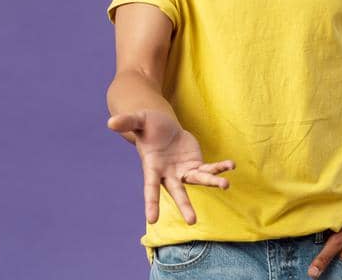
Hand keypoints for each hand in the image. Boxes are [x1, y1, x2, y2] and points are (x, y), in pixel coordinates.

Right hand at [107, 110, 234, 224]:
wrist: (162, 126)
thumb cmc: (148, 125)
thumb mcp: (138, 120)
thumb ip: (127, 122)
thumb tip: (110, 122)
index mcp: (152, 168)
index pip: (150, 189)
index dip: (151, 203)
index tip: (152, 220)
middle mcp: (168, 175)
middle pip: (177, 193)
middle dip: (185, 206)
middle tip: (192, 222)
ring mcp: (183, 172)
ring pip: (198, 180)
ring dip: (212, 183)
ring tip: (225, 185)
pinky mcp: (195, 165)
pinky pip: (209, 169)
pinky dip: (220, 168)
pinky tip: (230, 166)